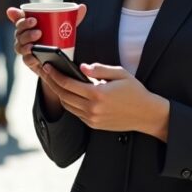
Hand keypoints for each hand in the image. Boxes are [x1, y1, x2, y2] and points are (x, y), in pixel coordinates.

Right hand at [10, 5, 86, 76]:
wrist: (61, 62)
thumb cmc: (60, 40)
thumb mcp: (66, 28)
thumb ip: (73, 18)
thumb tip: (83, 6)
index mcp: (29, 25)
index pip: (20, 19)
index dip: (19, 16)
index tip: (34, 19)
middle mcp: (24, 37)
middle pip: (19, 32)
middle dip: (25, 30)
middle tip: (39, 31)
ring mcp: (25, 49)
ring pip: (19, 46)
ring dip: (26, 44)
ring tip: (35, 44)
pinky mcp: (29, 62)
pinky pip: (25, 60)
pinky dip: (29, 57)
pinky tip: (34, 56)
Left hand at [42, 63, 170, 139]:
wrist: (146, 114)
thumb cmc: (134, 91)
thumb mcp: (120, 73)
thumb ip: (99, 69)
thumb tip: (81, 67)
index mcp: (97, 94)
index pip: (68, 84)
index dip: (55, 74)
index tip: (47, 66)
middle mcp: (92, 108)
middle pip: (63, 95)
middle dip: (52, 82)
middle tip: (45, 72)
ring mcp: (92, 119)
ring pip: (67, 105)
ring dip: (58, 93)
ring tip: (54, 81)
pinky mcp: (94, 125)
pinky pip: (75, 113)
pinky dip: (68, 102)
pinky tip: (67, 93)